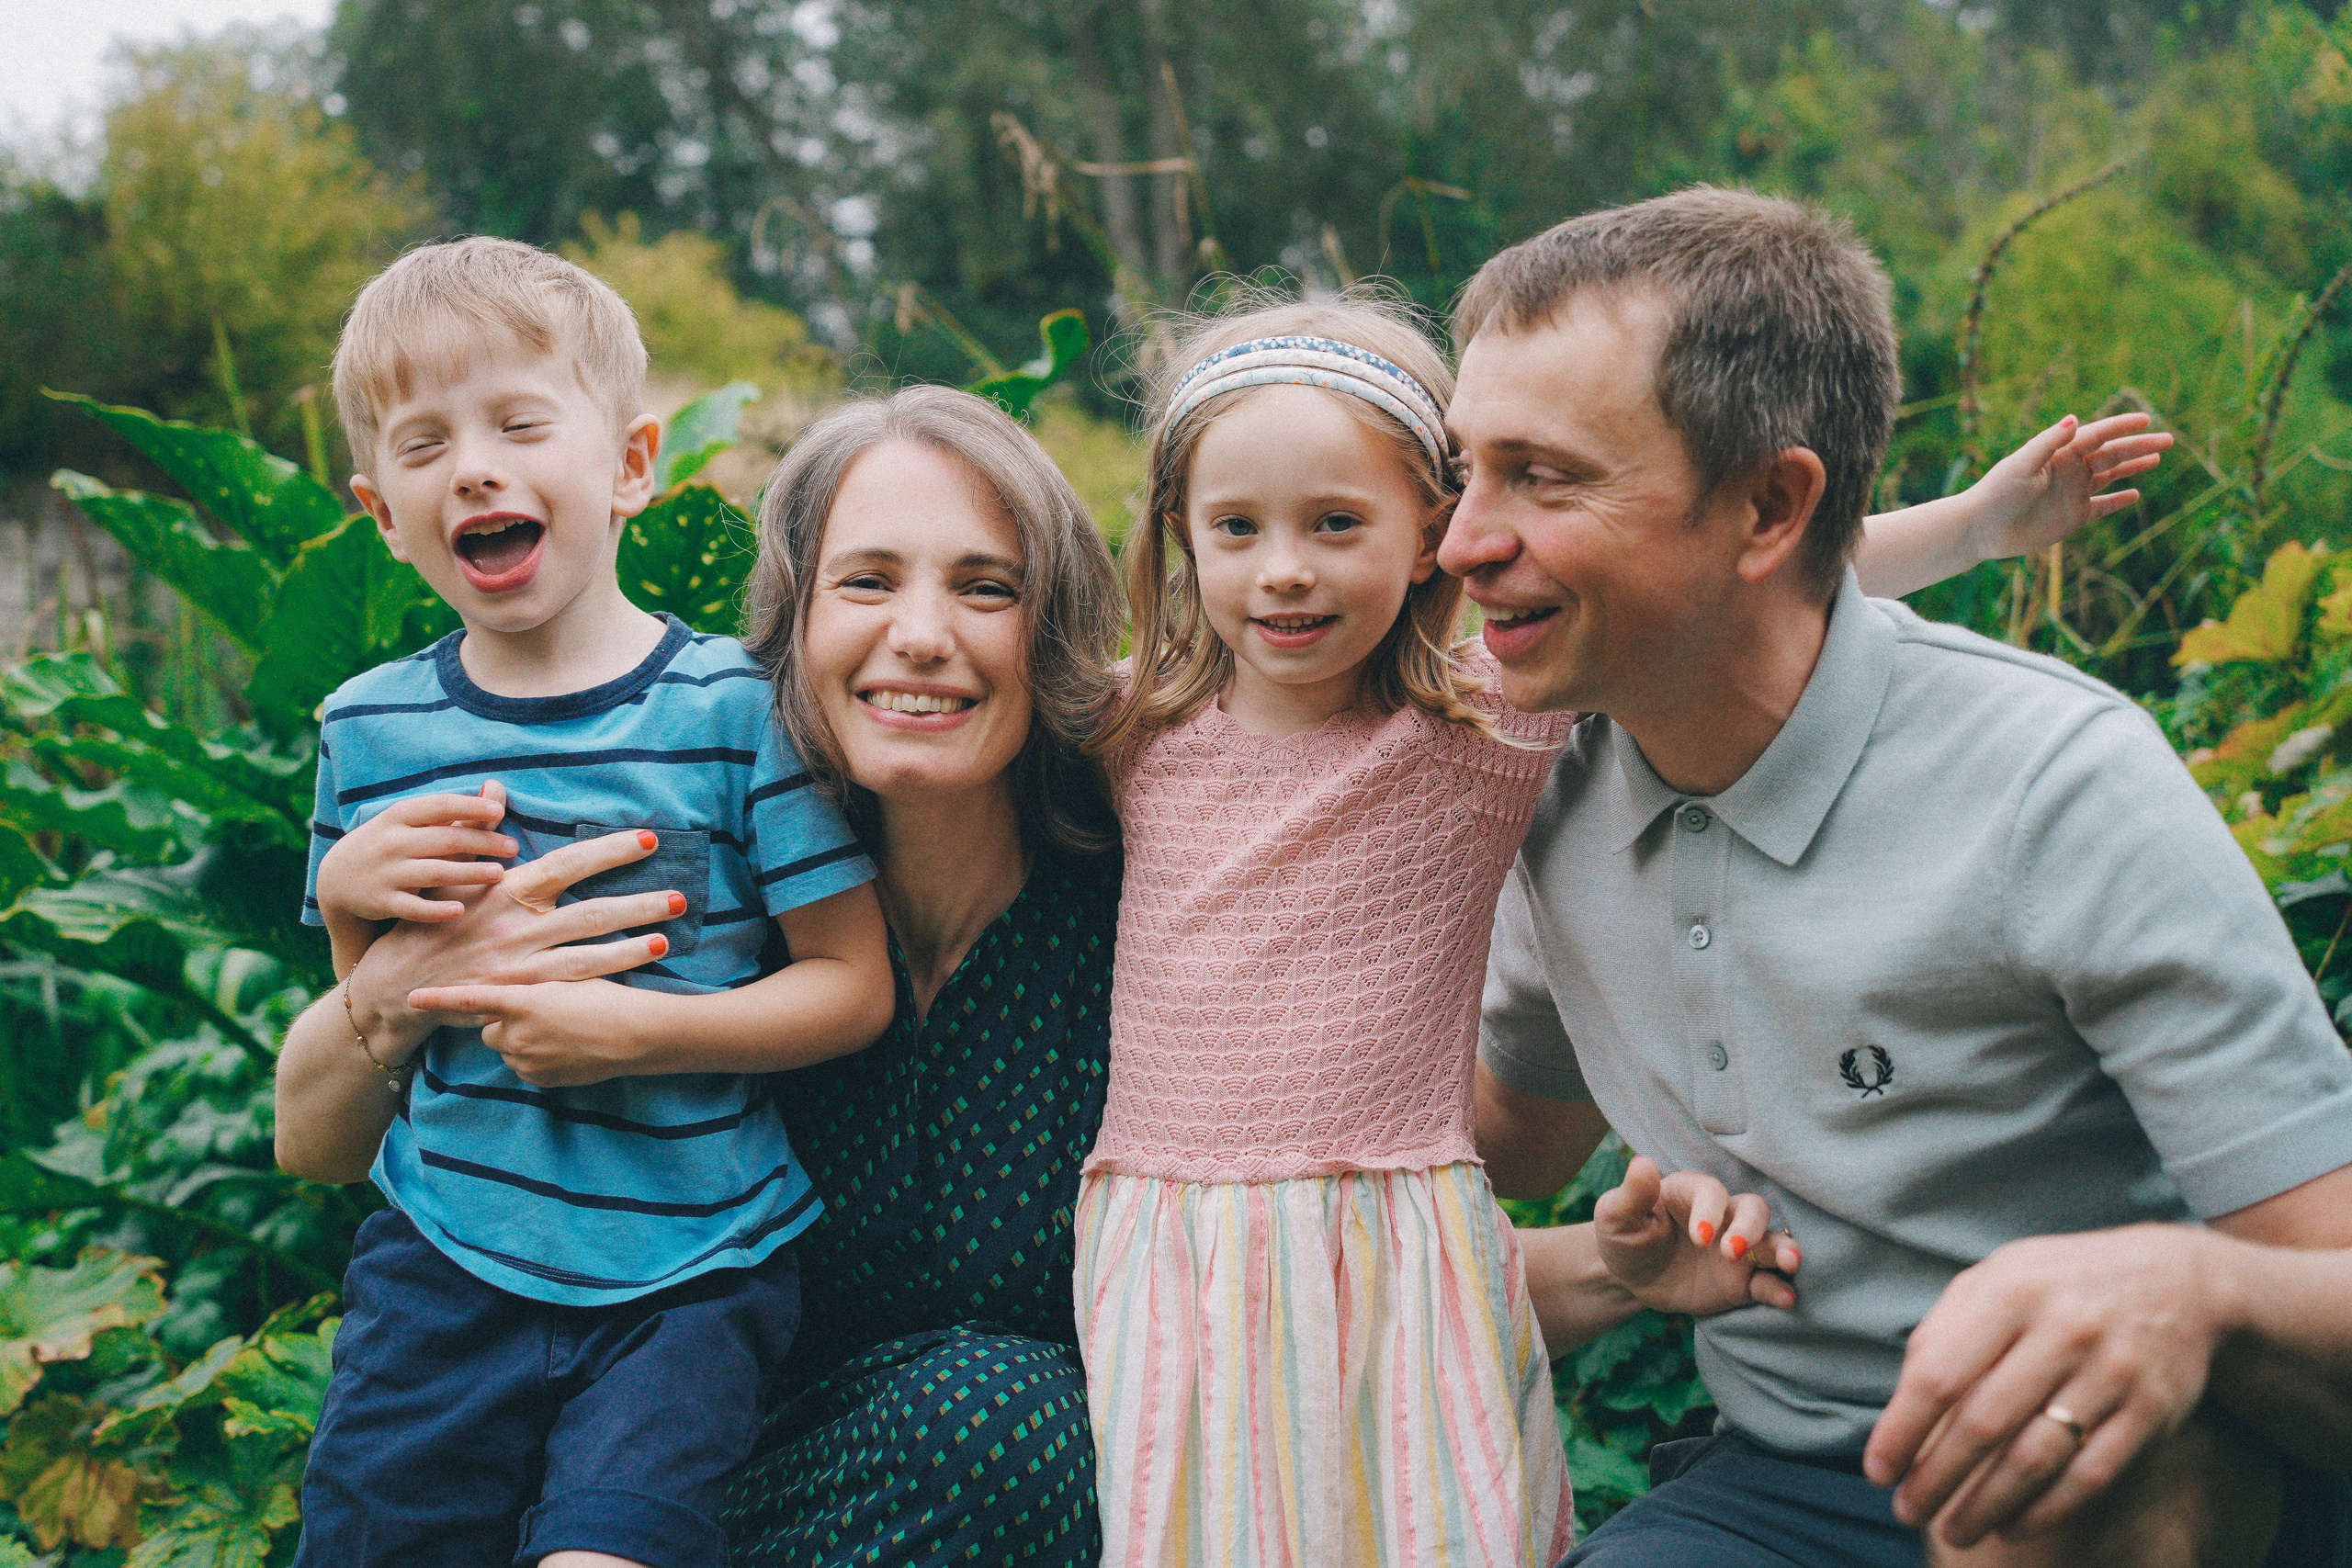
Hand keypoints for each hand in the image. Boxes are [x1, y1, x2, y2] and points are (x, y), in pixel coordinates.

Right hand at [317, 782, 517, 922]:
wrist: (336, 879)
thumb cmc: (388, 844)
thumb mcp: (409, 822)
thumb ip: (452, 811)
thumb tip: (496, 788)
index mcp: (398, 816)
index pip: (439, 806)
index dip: (469, 808)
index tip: (499, 812)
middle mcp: (391, 842)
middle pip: (445, 840)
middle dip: (482, 843)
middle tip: (512, 848)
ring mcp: (386, 872)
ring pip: (434, 872)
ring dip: (469, 873)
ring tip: (498, 874)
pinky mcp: (382, 901)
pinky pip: (413, 907)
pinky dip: (436, 910)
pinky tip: (460, 909)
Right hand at [342, 828, 681, 1066]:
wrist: (392, 987)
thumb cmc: (427, 925)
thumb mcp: (449, 876)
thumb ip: (478, 833)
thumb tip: (494, 787)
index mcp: (505, 891)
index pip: (567, 864)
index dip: (610, 852)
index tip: (648, 839)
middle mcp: (516, 926)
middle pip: (589, 911)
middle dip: (638, 902)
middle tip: (680, 895)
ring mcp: (518, 964)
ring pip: (587, 952)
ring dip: (631, 945)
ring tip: (670, 935)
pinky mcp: (516, 996)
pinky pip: (569, 986)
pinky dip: (603, 979)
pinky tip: (634, 973)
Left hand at [403, 977, 651, 1087]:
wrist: (638, 1035)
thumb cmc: (608, 996)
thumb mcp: (568, 977)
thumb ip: (531, 985)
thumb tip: (510, 994)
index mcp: (522, 1000)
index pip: (470, 999)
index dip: (439, 998)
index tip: (410, 998)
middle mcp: (517, 1033)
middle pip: (490, 1029)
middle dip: (505, 1023)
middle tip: (540, 1012)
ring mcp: (528, 1060)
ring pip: (508, 1049)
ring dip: (522, 1041)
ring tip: (561, 1030)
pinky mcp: (540, 1079)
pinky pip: (525, 1067)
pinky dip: (538, 1058)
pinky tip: (566, 1047)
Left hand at [1592, 1155, 1801, 1315]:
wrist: (1631, 1278)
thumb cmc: (1623, 1236)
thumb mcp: (1615, 1216)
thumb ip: (1632, 1194)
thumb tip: (1641, 1163)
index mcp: (1690, 1193)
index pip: (1710, 1191)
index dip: (1709, 1211)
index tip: (1699, 1238)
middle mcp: (1722, 1215)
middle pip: (1752, 1208)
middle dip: (1751, 1227)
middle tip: (1733, 1251)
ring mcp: (1737, 1248)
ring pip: (1771, 1240)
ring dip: (1784, 1249)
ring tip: (1790, 1264)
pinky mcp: (1742, 1281)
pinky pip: (1768, 1281)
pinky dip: (1780, 1288)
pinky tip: (1786, 1298)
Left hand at [1863, 1223, 2228, 1547]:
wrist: (2178, 1280)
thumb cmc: (2058, 1285)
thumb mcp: (1997, 1278)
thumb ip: (1945, 1331)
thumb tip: (1901, 1406)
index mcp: (2010, 1290)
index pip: (1939, 1373)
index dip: (1902, 1430)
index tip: (1878, 1471)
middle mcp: (2063, 1330)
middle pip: (1984, 1424)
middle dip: (1937, 1479)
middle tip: (1908, 1511)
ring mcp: (2112, 1372)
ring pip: (2036, 1458)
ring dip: (1986, 1505)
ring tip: (1954, 1530)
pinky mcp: (2152, 1411)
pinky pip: (2090, 1474)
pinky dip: (2046, 1510)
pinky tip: (2012, 1526)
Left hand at [1965, 412, 2173, 561]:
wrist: (1981, 529)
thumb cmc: (1996, 493)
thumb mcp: (2021, 465)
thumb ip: (2048, 443)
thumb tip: (2074, 419)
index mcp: (2060, 454)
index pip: (2098, 435)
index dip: (2122, 427)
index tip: (2146, 420)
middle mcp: (2070, 470)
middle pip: (2112, 454)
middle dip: (2139, 446)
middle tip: (2168, 439)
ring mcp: (2073, 493)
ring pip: (2111, 476)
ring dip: (2133, 467)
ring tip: (2156, 458)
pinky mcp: (2072, 517)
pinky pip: (2102, 506)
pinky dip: (2117, 500)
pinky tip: (2135, 494)